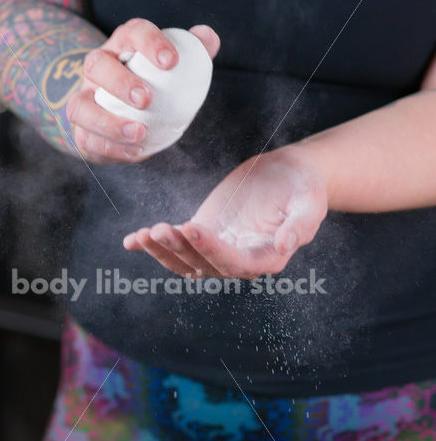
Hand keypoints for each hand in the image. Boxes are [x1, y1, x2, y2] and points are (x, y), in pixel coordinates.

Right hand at [66, 19, 219, 163]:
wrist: (126, 114)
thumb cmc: (154, 85)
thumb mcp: (172, 67)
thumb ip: (193, 51)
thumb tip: (209, 39)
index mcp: (123, 46)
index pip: (133, 33)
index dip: (150, 44)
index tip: (171, 62)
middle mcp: (98, 69)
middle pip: (96, 65)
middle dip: (120, 82)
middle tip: (146, 99)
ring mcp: (85, 100)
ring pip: (80, 107)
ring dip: (109, 123)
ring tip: (139, 133)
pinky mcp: (83, 130)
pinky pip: (88, 139)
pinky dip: (112, 148)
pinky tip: (136, 151)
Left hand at [123, 147, 327, 278]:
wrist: (288, 174)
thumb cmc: (304, 188)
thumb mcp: (310, 203)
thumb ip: (300, 226)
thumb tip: (284, 246)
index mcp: (265, 259)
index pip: (234, 262)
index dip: (211, 249)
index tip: (191, 227)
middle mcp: (239, 261)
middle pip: (203, 266)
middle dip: (179, 250)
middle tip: (159, 229)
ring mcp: (217, 250)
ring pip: (184, 262)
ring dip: (162, 251)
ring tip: (143, 234)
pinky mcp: (202, 235)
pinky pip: (175, 246)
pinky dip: (152, 246)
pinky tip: (130, 241)